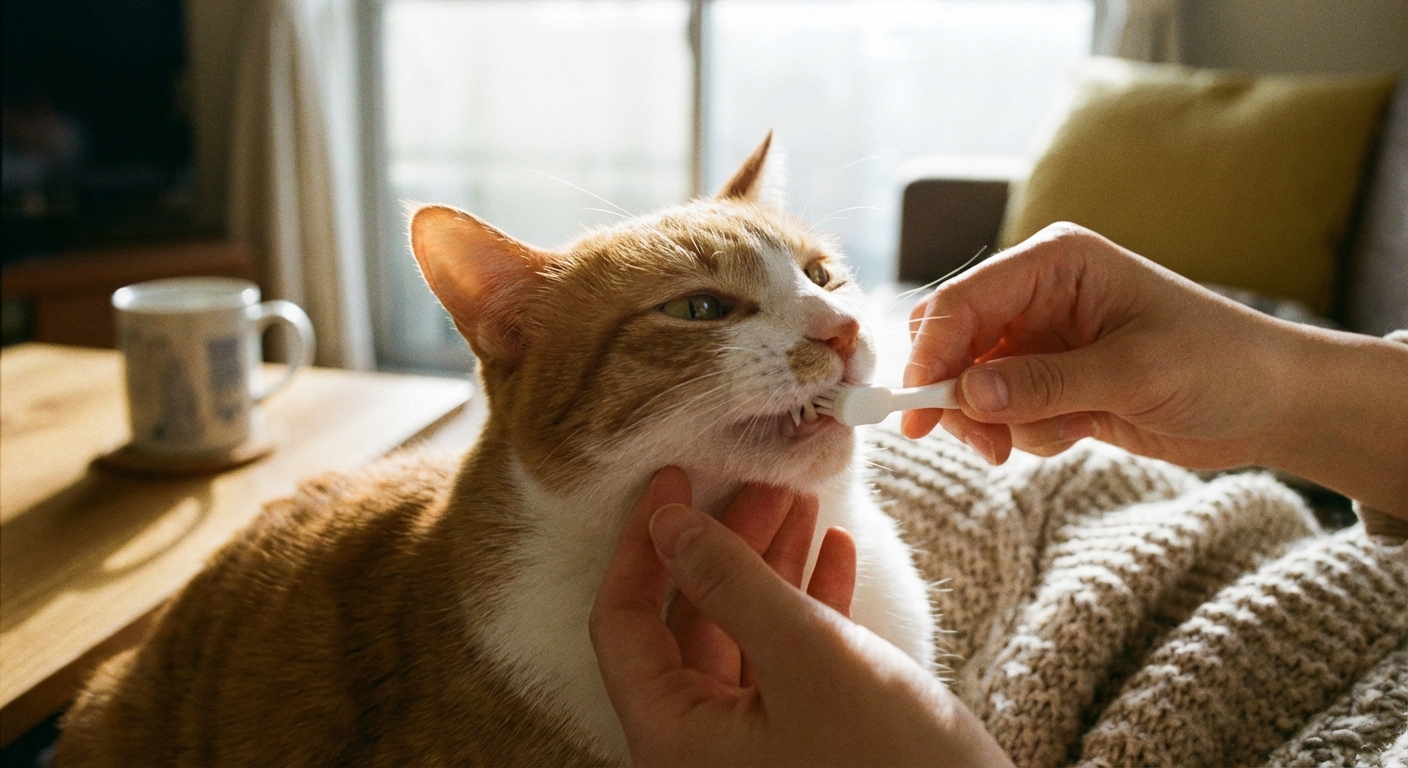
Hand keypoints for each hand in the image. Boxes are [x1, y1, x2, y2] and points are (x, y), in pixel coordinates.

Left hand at [590, 467, 1010, 766]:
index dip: (641, 543)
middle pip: (687, 622)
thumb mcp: (809, 657)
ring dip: (771, 566)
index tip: (671, 478)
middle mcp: (700, 746)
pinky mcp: (802, 744)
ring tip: (804, 501)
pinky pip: (786, 664)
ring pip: (742, 636)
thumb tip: (666, 524)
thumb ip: (731, 584)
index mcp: (674, 735)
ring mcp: (751, 748)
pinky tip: (836, 554)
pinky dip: (808, 607)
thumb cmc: (890, 766)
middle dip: (725, 544)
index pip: (623, 622)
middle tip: (762, 481)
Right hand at [902, 222, 1407, 516]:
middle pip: (951, 342)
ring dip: (999, 423)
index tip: (916, 413)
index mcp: (1054, 263)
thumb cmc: (1219, 365)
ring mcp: (1041, 339)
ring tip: (1054, 438)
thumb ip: (1046, 383)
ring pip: (971, 385)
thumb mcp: (1133, 374)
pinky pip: (1005, 412)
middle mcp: (1037, 295)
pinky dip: (1028, 433)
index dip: (930, 355)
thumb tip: (969, 396)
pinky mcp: (1050, 380)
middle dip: (958, 397)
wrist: (1273, 404)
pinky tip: (1080, 431)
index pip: (961, 302)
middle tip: (982, 446)